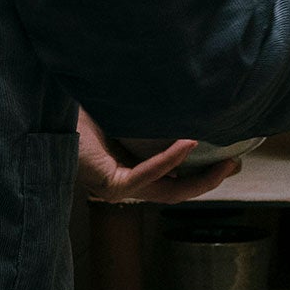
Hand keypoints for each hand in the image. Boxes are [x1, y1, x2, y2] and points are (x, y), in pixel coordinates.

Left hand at [76, 108, 239, 203]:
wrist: (54, 112)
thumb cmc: (87, 112)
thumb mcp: (131, 115)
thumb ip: (155, 117)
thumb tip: (190, 98)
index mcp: (133, 170)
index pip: (176, 180)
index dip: (205, 173)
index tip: (230, 159)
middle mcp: (128, 183)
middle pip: (179, 191)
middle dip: (211, 181)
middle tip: (235, 164)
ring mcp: (120, 187)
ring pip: (169, 191)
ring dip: (199, 177)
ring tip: (223, 160)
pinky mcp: (110, 184)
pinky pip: (147, 175)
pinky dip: (170, 160)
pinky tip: (188, 144)